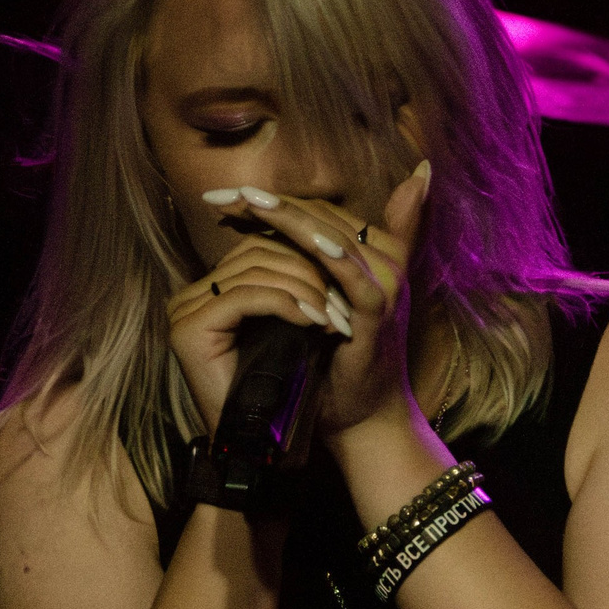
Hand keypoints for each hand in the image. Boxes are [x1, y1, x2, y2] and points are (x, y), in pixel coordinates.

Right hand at [165, 232, 342, 436]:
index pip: (260, 246)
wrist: (267, 445)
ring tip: (333, 312)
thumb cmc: (290, 389)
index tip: (346, 275)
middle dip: (308, 269)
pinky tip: (314, 321)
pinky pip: (245, 296)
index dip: (305, 254)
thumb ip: (300, 284)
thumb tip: (335, 240)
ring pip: (254, 270)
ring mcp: (184, 309)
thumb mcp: (297, 326)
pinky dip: (286, 304)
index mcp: (210, 288)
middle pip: (256, 251)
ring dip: (303, 288)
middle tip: (344, 296)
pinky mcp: (188, 329)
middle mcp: (191, 294)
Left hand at [191, 161, 431, 444]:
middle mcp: (386, 260)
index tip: (229, 193)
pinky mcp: (377, 311)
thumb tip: (262, 244)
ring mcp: (384, 284)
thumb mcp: (322, 307)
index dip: (276, 200)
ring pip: (331, 234)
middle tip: (222, 193)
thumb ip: (305, 269)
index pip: (321, 211)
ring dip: (287, 216)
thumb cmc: (338, 361)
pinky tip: (297, 238)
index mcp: (376, 252)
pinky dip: (324, 253)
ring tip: (245, 200)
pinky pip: (347, 273)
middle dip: (270, 203)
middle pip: (322, 215)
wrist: (362, 415)